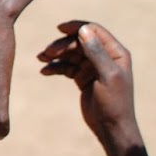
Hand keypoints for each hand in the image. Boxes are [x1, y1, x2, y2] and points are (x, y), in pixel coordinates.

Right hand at [37, 20, 139, 150]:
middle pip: (79, 42)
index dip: (76, 27)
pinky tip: (44, 71)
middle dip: (62, 45)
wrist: (111, 127)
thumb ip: (96, 52)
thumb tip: (83, 30)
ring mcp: (92, 67)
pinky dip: (56, 67)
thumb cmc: (114, 102)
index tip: (58, 29)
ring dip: (55, 55)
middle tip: (46, 53)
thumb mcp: (107, 75)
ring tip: (40, 59)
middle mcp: (105, 57)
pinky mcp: (83, 78)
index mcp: (116, 52)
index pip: (93, 31)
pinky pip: (67, 67)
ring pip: (70, 54)